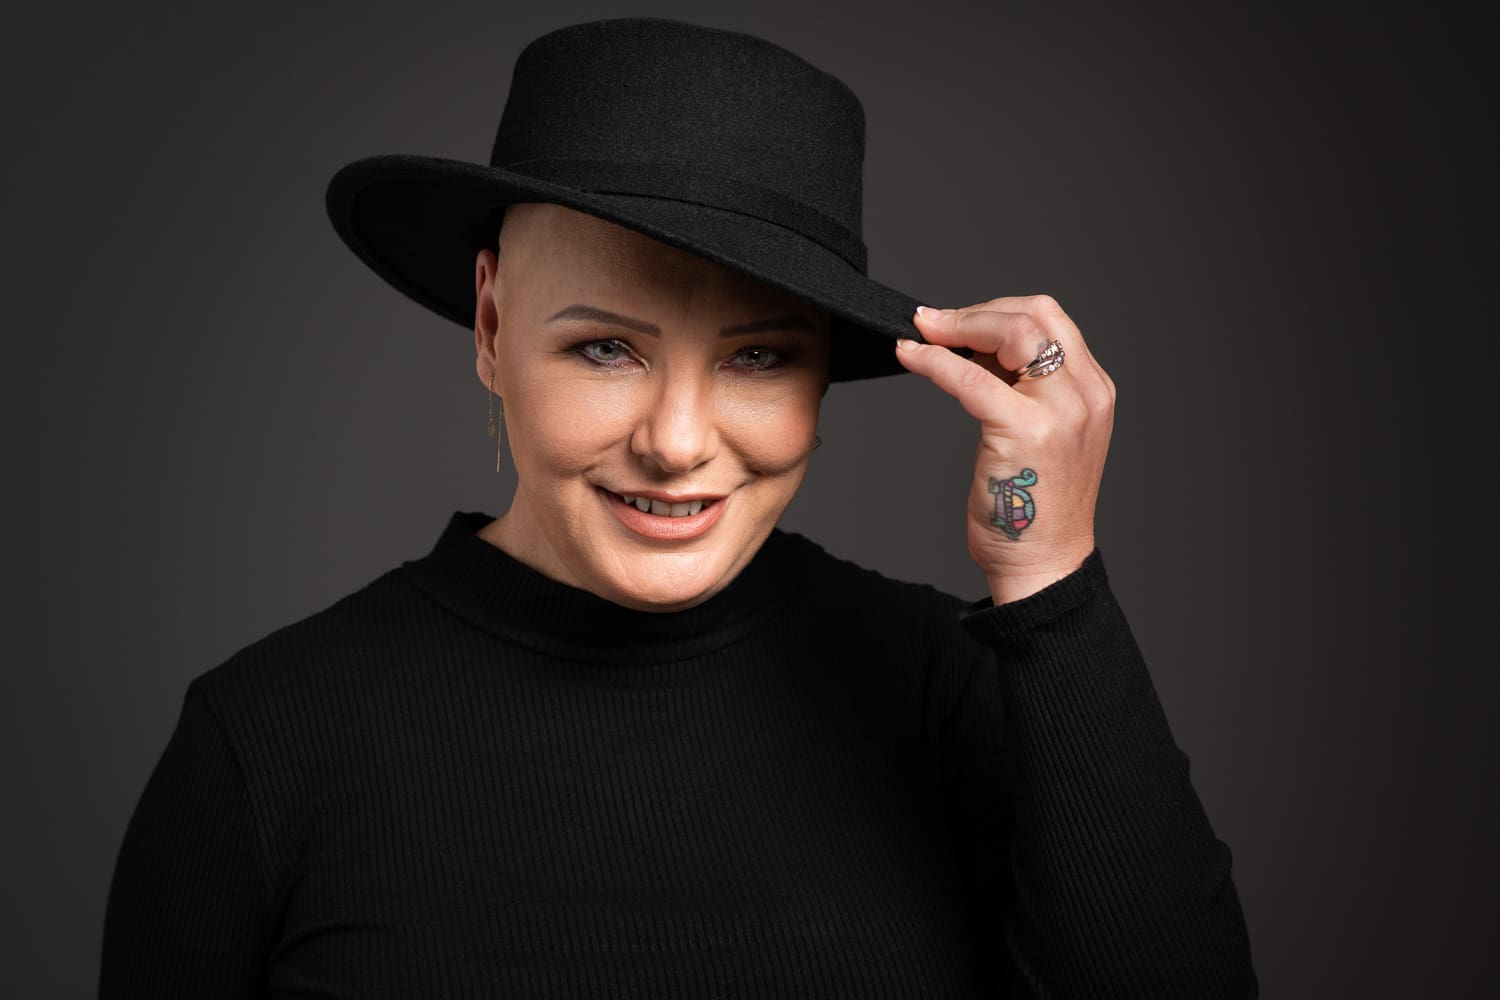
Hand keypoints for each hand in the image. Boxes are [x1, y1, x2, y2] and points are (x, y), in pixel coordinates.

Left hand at [894, 295, 1115, 603]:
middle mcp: (1086, 394)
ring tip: (923, 333)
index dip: (996, 310)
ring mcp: (1061, 412)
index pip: (1050, 319)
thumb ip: (1020, 386)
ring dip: (958, 326)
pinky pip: (970, 378)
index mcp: (1093, 390)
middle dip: (976, 311)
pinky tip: (910, 358)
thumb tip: (974, 345)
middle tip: (932, 321)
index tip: (956, 321)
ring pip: (1011, 333)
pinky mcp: (1026, 431)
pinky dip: (934, 362)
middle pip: (1034, 315)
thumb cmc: (1032, 506)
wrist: (1043, 564)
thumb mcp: (1039, 433)